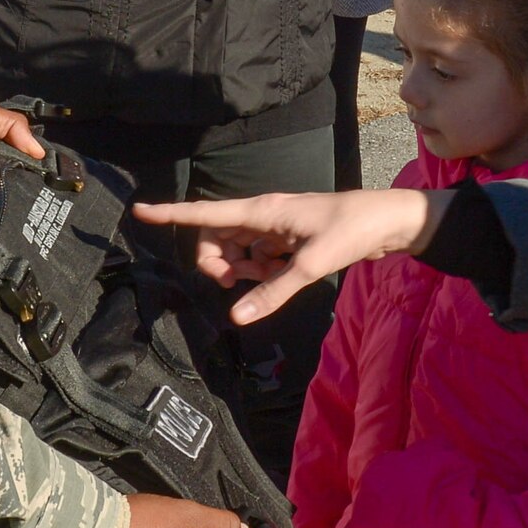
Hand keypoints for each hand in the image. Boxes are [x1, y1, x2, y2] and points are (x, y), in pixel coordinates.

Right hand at [133, 187, 448, 322]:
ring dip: (241, 268)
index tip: (140, 211)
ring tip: (267, 279)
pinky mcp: (286, 241)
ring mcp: (273, 228)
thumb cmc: (351, 231)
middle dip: (215, 260)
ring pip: (236, 249)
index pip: (206, 212)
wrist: (387, 223)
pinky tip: (281, 277)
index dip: (171, 213)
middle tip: (235, 281)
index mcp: (261, 210)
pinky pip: (258, 256)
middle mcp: (262, 215)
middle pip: (215, 236)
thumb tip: (236, 317)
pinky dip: (261, 271)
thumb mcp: (311, 265)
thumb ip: (273, 291)